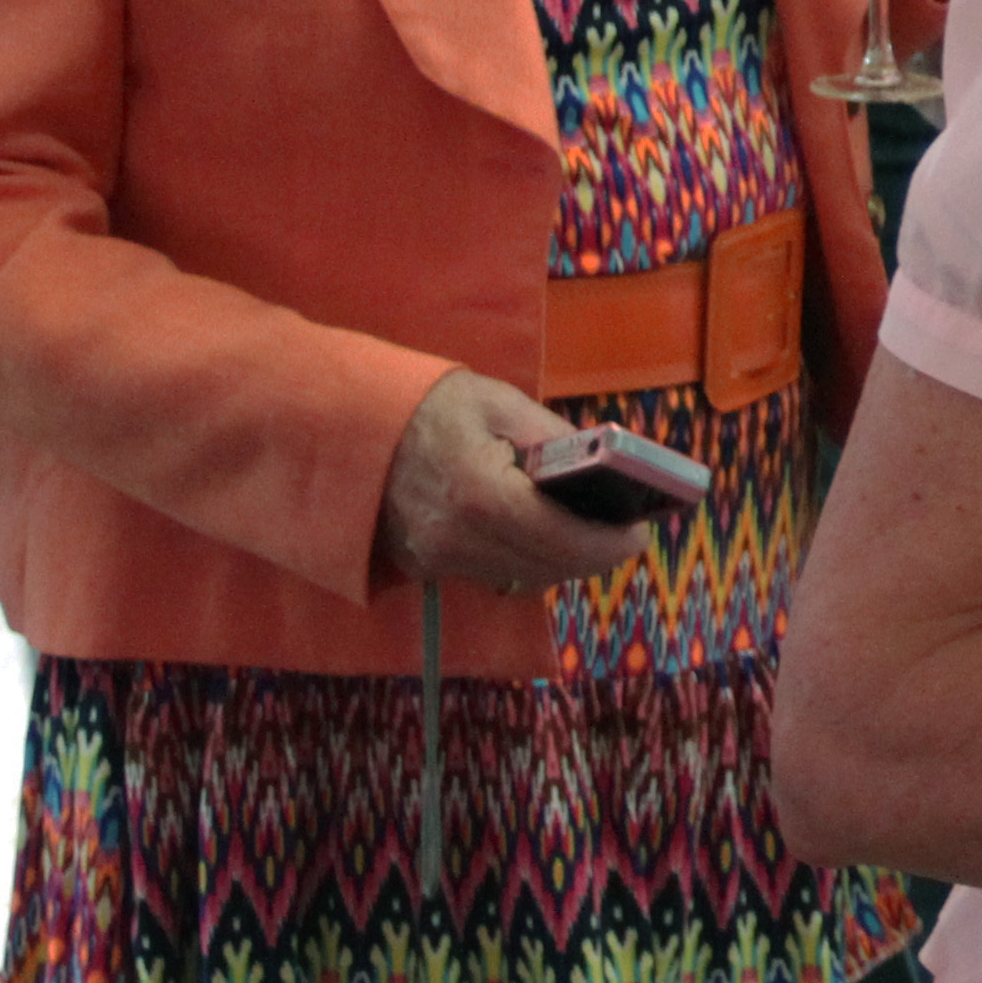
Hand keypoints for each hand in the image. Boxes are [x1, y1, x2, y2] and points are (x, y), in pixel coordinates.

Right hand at [379, 367, 658, 595]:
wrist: (343, 425)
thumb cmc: (428, 406)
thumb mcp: (500, 404)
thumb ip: (556, 440)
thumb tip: (608, 467)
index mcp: (480, 495)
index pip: (561, 539)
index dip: (607, 544)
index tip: (638, 536)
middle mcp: (455, 540)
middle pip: (546, 568)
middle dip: (592, 556)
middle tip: (621, 535)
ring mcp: (434, 560)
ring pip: (520, 579)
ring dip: (559, 562)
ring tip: (586, 532)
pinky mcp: (421, 567)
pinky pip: (490, 574)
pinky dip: (522, 560)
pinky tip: (536, 534)